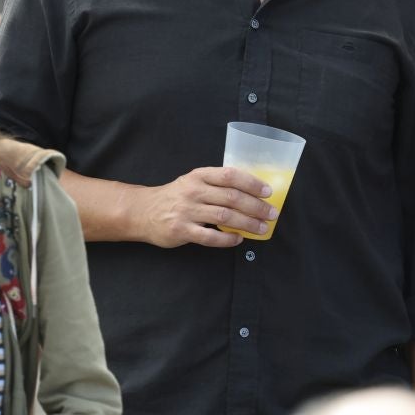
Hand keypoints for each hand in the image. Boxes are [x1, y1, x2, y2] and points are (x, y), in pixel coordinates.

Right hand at [140, 165, 277, 247]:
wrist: (143, 211)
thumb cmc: (175, 196)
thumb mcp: (193, 182)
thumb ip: (216, 184)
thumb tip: (251, 192)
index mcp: (199, 176)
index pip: (230, 175)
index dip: (251, 183)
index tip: (268, 192)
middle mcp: (193, 191)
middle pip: (231, 197)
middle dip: (256, 206)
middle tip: (272, 214)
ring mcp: (187, 211)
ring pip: (224, 216)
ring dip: (247, 223)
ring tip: (262, 228)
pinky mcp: (182, 230)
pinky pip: (210, 237)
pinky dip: (228, 239)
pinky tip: (239, 239)